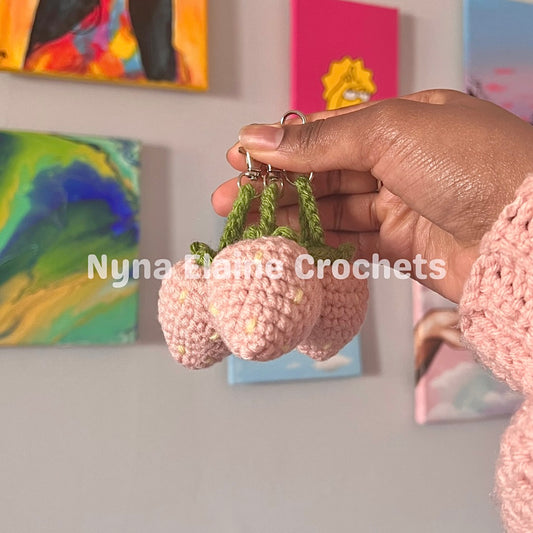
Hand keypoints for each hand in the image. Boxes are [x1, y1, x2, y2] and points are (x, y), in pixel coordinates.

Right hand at [211, 90, 532, 301]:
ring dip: (287, 216)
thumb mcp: (389, 133)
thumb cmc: (471, 164)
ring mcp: (399, 206)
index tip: (240, 156)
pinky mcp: (401, 246)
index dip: (281, 145)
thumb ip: (319, 141)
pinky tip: (285, 245)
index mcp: (400, 121)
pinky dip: (316, 244)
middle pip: (321, 174)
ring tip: (247, 224)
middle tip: (230, 198)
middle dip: (274, 185)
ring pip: (330, 210)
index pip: (326, 131)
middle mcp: (398, 162)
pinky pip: (348, 243)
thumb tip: (257, 136)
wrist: (525, 237)